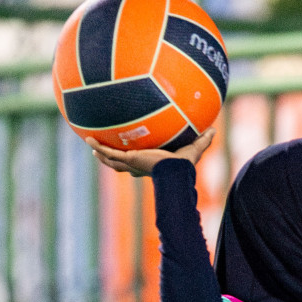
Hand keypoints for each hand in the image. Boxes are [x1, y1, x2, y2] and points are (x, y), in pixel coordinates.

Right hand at [86, 127, 214, 177]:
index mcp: (150, 165)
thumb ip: (203, 139)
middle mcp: (138, 166)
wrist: (175, 172)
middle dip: (113, 159)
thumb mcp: (194, 148)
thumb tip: (214, 129)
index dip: (135, 163)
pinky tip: (88, 139)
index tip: (131, 157)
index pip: (139, 165)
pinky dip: (98, 147)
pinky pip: (108, 152)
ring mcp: (130, 163)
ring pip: (110, 160)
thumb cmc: (184, 165)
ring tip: (91, 145)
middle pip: (121, 164)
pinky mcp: (127, 159)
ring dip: (101, 153)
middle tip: (105, 152)